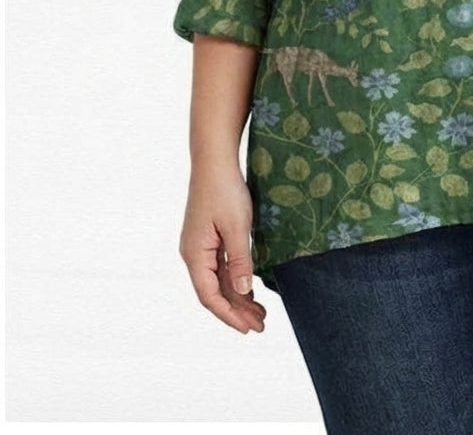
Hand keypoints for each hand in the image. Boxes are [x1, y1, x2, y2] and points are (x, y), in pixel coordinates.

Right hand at [179, 163, 266, 333]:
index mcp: (195, 255)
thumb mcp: (237, 227)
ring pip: (217, 281)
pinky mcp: (207, 238)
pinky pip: (220, 268)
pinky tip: (250, 290)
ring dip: (237, 298)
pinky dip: (235, 282)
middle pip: (213, 292)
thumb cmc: (225, 191)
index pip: (209, 296)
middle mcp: (193, 254)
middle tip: (261, 325)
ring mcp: (199, 247)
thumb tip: (242, 293)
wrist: (214, 162)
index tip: (249, 328)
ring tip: (260, 313)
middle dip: (236, 311)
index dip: (229, 315)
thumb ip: (240, 261)